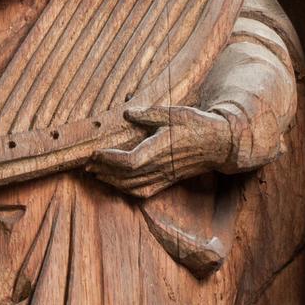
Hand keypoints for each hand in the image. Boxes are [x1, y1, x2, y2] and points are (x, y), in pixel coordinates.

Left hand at [92, 103, 235, 196]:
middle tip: (86, 164)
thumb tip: (127, 112)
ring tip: (95, 174)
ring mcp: (164, 176)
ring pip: (132, 187)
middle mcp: (161, 166)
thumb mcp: (174, 113)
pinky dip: (126, 190)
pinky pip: (143, 192)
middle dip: (103, 171)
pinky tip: (117, 184)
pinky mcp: (168, 180)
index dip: (109, 159)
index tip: (94, 153)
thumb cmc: (196, 125)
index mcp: (160, 148)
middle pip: (126, 176)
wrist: (219, 144)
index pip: (129, 161)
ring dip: (111, 182)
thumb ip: (149, 115)